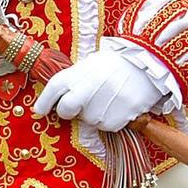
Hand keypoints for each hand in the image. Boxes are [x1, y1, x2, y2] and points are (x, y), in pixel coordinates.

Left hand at [33, 48, 170, 132]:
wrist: (149, 62)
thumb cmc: (114, 65)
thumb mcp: (89, 65)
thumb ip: (71, 81)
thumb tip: (48, 103)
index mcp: (79, 71)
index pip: (54, 88)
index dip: (44, 102)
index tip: (39, 110)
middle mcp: (89, 87)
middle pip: (66, 110)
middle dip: (68, 111)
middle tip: (79, 105)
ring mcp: (106, 101)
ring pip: (88, 120)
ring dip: (93, 114)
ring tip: (106, 99)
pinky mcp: (122, 113)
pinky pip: (107, 126)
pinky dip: (109, 120)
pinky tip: (117, 106)